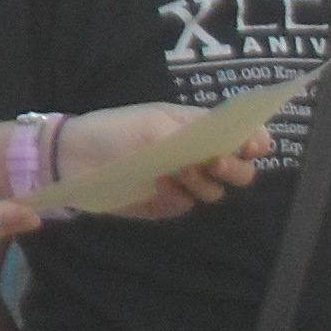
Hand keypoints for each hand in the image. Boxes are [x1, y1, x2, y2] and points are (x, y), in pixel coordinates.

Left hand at [51, 100, 272, 218]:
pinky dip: (180, 195)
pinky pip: (189, 205)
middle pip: (239, 169)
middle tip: (216, 163)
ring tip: (177, 171)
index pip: (241, 134)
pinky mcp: (170, 204)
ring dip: (203, 181)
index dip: (254, 140)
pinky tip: (161, 185)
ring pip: (216, 191)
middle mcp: (198, 156)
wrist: (76, 159)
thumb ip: (191, 138)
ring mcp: (186, 183)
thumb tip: (221, 150)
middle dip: (235, 167)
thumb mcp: (154, 125)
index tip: (254, 146)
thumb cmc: (116, 130)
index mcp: (198, 127)